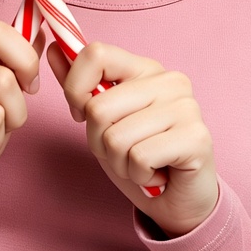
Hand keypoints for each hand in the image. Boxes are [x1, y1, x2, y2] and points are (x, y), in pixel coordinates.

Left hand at [48, 41, 217, 237]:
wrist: (179, 201)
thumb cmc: (139, 157)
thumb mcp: (101, 122)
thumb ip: (79, 87)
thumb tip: (54, 49)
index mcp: (144, 68)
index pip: (96, 54)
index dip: (76, 88)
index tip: (83, 114)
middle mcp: (168, 80)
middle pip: (98, 107)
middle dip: (98, 141)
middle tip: (122, 152)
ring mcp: (186, 106)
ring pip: (116, 137)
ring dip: (120, 163)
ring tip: (140, 165)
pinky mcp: (196, 137)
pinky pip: (139, 158)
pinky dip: (139, 176)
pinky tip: (156, 175)